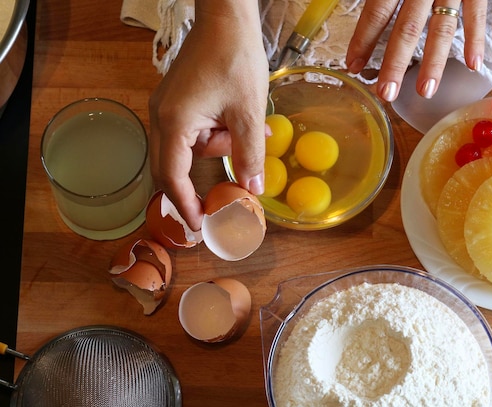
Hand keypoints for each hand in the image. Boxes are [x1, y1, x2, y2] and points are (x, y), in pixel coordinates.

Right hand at [149, 1, 268, 230]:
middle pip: (176, 165)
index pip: (172, 176)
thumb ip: (249, 155)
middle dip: (203, 177)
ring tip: (249, 128)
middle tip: (225, 193)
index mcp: (174, 122)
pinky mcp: (177, 100)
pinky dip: (216, 131)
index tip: (199, 225)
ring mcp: (166, 107)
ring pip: (190, 146)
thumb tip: (253, 190)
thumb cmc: (235, 59)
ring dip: (219, 146)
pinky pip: (192, 129)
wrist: (226, 18)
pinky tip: (239, 120)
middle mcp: (162, 116)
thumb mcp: (248, 113)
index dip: (185, 205)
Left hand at [346, 0, 486, 100]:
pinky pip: (478, 13)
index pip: (377, 12)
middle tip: (385, 93)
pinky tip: (473, 65)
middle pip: (407, 28)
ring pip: (442, 28)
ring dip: (434, 63)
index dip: (363, 40)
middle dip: (395, 64)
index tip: (353, 65)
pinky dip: (477, 39)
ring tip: (425, 92)